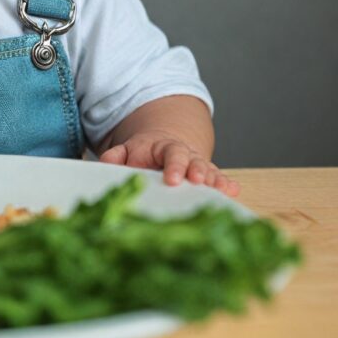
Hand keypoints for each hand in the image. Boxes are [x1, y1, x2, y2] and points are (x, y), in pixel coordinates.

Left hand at [99, 130, 239, 196]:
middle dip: (196, 171)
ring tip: (222, 189)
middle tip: (197, 181)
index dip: (173, 166)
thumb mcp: (128, 150)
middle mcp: (185, 155)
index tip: (172, 179)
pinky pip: (218, 179)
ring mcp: (198, 166)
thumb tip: (104, 162)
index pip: (171, 154)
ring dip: (215, 179)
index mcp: (164, 147)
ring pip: (209, 170)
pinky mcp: (207, 178)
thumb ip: (116, 156)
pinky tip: (233, 191)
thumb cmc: (143, 154)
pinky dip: (226, 184)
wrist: (163, 146)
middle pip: (193, 161)